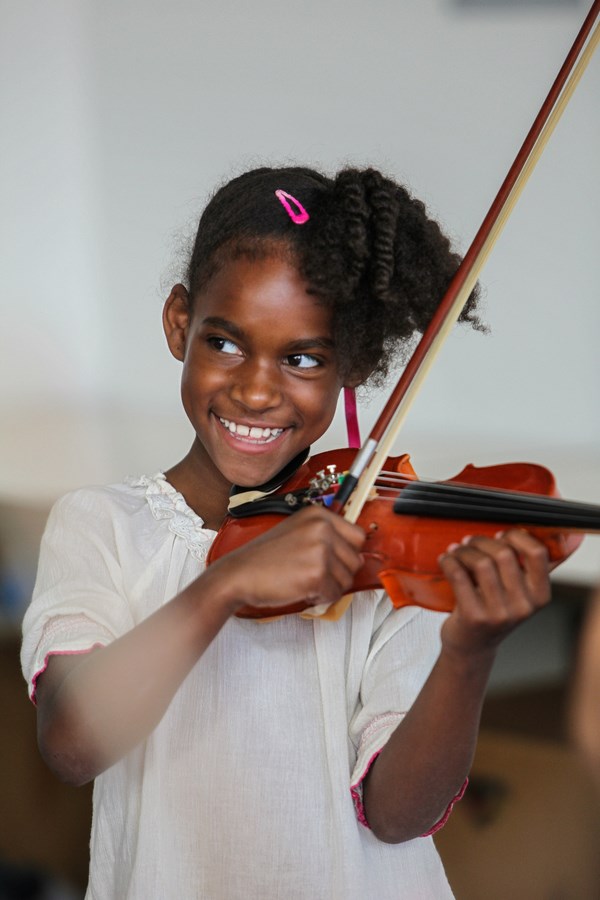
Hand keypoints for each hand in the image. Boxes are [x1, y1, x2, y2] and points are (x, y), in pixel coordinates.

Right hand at [207, 505, 365, 612]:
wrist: (239, 574)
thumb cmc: (265, 558)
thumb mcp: (297, 532)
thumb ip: (325, 536)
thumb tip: (355, 554)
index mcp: (318, 514)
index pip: (358, 536)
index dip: (347, 553)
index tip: (334, 561)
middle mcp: (322, 528)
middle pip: (355, 559)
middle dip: (339, 573)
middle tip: (315, 574)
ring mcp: (321, 550)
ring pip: (347, 579)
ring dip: (329, 587)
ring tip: (306, 581)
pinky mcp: (317, 574)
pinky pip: (335, 594)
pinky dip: (321, 598)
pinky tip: (302, 590)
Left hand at [438, 529, 550, 656]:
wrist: (473, 646)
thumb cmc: (493, 611)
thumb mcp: (518, 593)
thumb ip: (523, 567)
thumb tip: (516, 528)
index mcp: (540, 596)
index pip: (537, 553)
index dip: (516, 536)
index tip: (500, 534)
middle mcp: (524, 606)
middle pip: (504, 554)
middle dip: (481, 541)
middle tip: (469, 542)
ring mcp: (499, 614)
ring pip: (481, 562)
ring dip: (463, 551)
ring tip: (456, 552)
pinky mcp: (474, 617)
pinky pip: (458, 575)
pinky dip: (449, 561)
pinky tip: (446, 560)